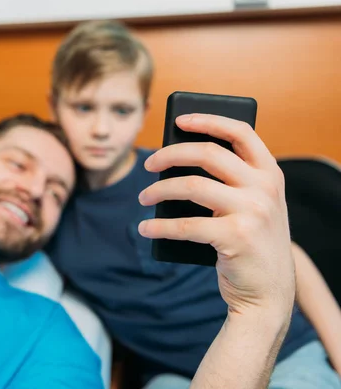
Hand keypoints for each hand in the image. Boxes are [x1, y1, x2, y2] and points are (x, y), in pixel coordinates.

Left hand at [138, 114, 294, 318]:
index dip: (208, 120)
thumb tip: (175, 163)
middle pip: (208, 153)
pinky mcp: (237, 237)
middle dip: (170, 154)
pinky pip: (185, 225)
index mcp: (270, 174)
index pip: (241, 133)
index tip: (179, 120)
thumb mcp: (253, 206)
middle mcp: (265, 188)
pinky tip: (146, 228)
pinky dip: (159, 226)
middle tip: (148, 165)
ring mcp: (253, 212)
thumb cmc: (251, 244)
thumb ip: (231, 182)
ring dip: (158, 190)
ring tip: (143, 197)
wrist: (269, 294)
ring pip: (191, 185)